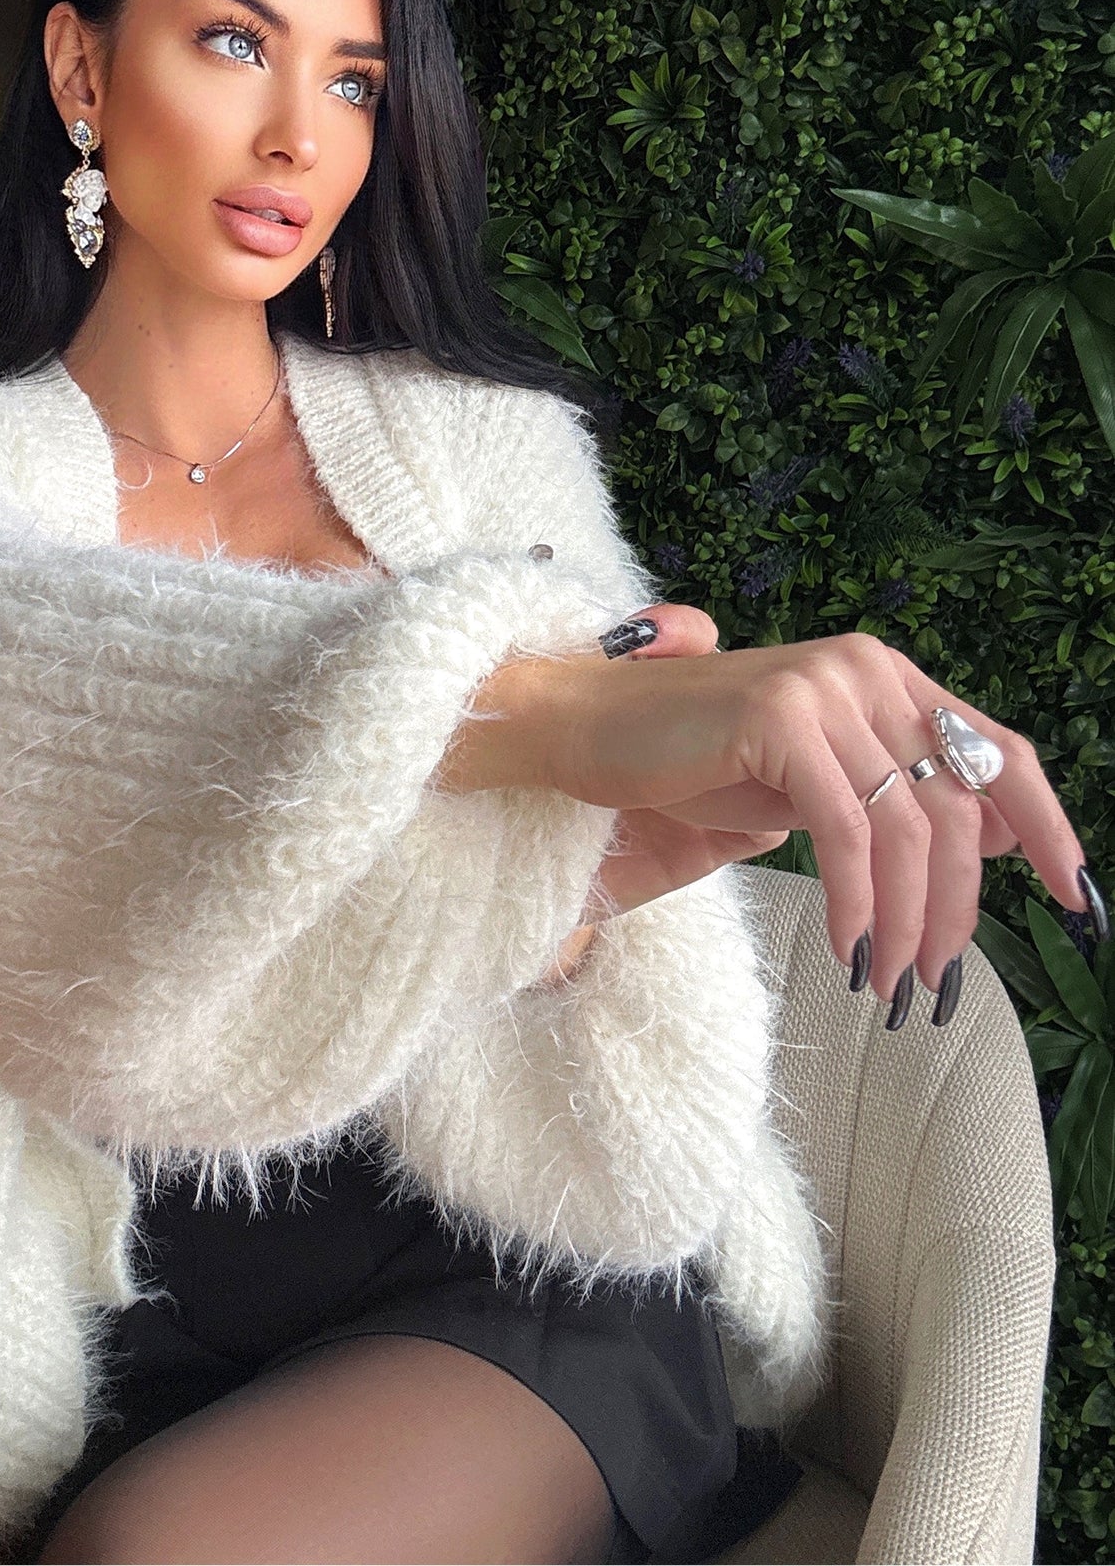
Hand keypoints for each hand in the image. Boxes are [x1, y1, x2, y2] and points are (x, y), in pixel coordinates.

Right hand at [537, 627, 1091, 1005]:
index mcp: (885, 676)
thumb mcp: (809, 784)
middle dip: (955, 909)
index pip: (997, 749)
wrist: (584, 728)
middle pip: (956, 804)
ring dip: (905, 921)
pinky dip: (857, 901)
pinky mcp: (781, 716)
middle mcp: (867, 668)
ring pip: (907, 827)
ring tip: (885, 980)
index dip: (1045, 825)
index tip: (1073, 897)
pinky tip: (847, 945)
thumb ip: (888, 800)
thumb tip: (984, 843)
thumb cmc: (686, 762)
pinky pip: (846, 831)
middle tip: (929, 981)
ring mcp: (825, 685)